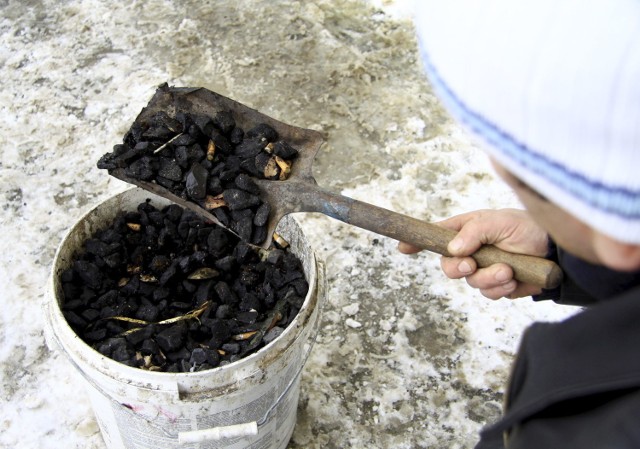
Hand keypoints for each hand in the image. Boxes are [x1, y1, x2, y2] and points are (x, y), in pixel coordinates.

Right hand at [398, 209, 549, 299]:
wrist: (557, 253)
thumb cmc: (528, 228)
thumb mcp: (499, 221)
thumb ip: (474, 232)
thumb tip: (453, 249)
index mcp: (467, 231)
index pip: (436, 236)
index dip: (418, 241)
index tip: (403, 247)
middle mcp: (472, 251)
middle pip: (448, 266)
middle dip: (457, 268)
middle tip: (471, 264)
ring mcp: (484, 269)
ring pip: (470, 283)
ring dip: (488, 278)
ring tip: (507, 270)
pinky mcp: (498, 286)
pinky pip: (489, 294)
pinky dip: (500, 288)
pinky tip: (514, 278)